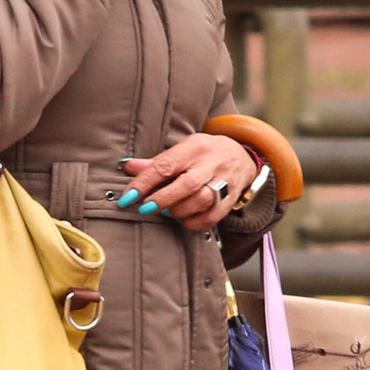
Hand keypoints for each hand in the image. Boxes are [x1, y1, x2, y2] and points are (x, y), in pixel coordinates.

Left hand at [117, 134, 256, 233]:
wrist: (241, 156)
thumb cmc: (205, 152)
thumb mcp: (182, 149)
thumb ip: (157, 162)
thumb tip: (128, 168)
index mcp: (194, 148)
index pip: (165, 165)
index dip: (144, 182)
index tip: (128, 197)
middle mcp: (211, 163)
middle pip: (187, 184)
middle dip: (163, 199)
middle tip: (145, 208)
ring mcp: (225, 181)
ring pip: (202, 200)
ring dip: (179, 211)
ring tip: (167, 212)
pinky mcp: (231, 199)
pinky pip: (213, 216)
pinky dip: (194, 222)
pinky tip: (184, 220)